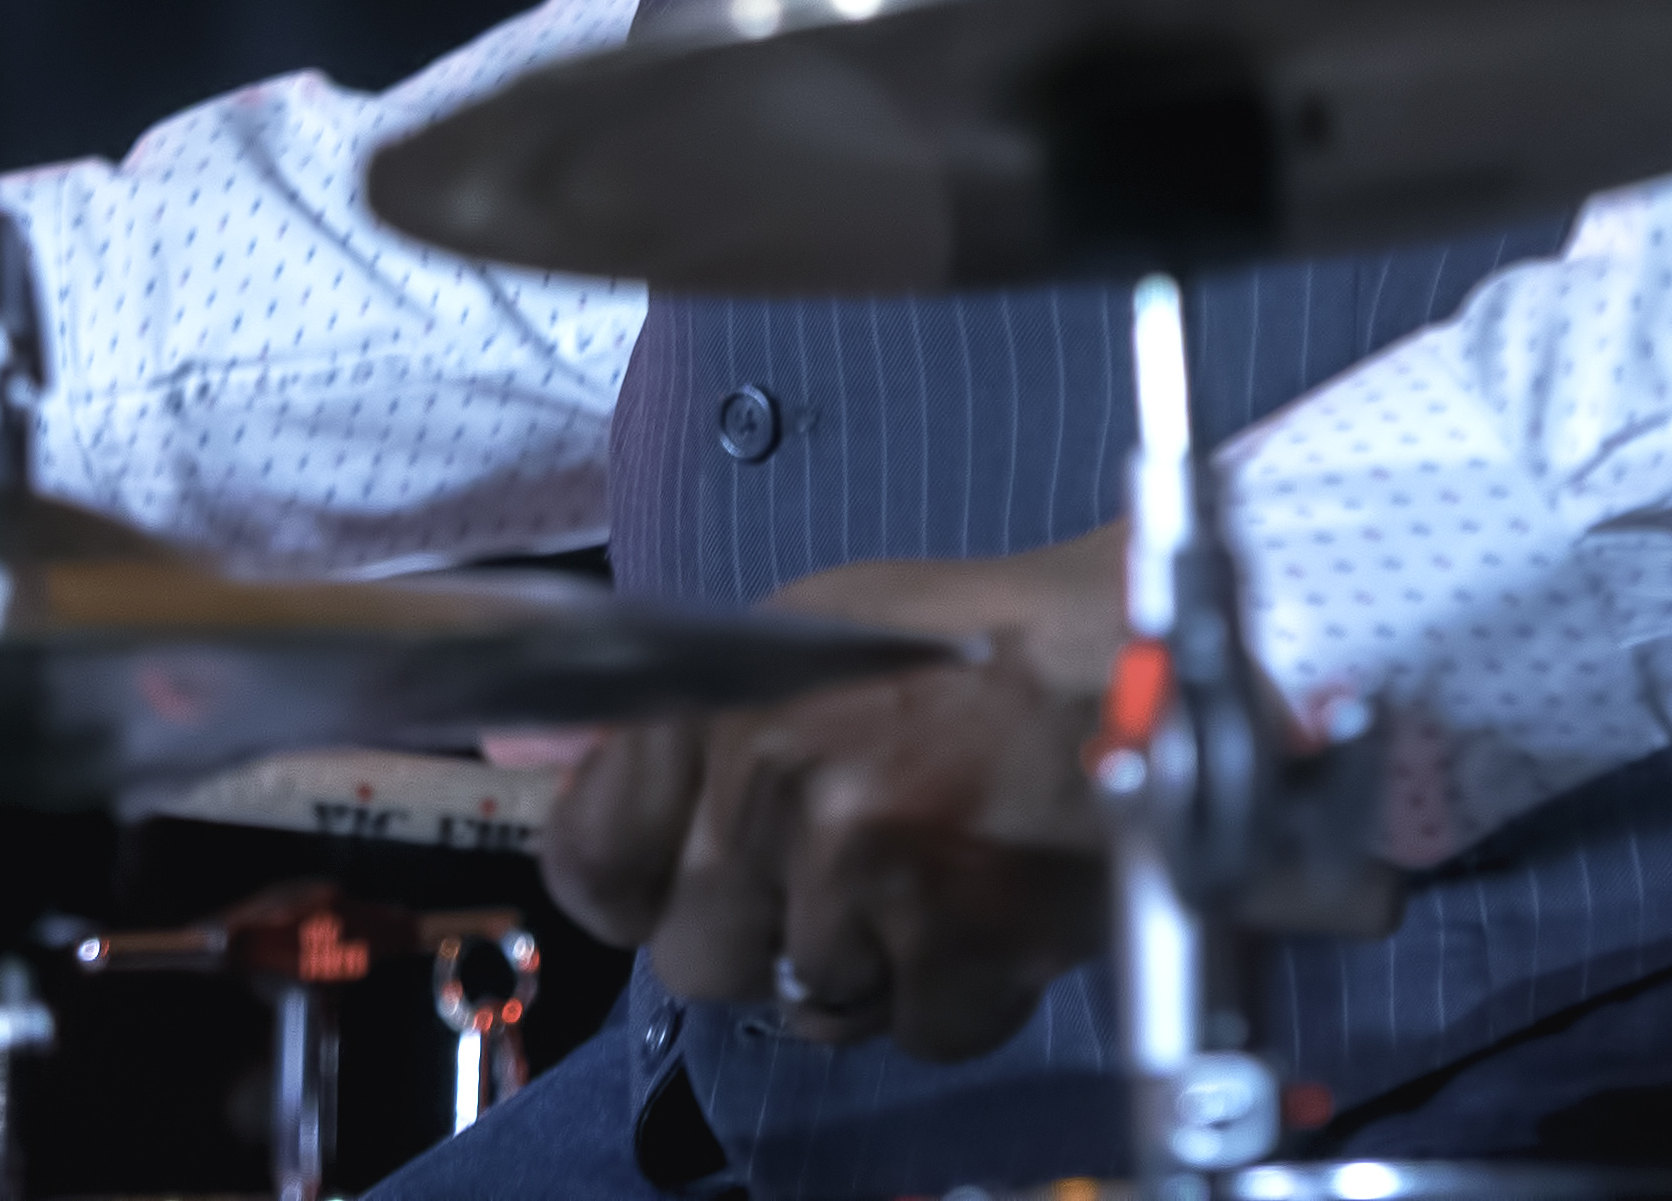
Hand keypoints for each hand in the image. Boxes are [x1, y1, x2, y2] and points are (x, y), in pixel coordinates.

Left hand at [542, 523, 1128, 1058]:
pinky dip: (952, 994)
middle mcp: (774, 789)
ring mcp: (864, 874)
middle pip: (694, 958)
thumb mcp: (798, 639)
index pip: (590, 860)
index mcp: (717, 708)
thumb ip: (679, 728)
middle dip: (759, 933)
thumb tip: (537, 766)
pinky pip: (911, 1032)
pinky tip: (984, 909)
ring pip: (805, 1002)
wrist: (1134, 669)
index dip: (628, 884)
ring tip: (926, 876)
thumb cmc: (967, 652)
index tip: (670, 878)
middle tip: (838, 872)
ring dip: (864, 964)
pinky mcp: (956, 949)